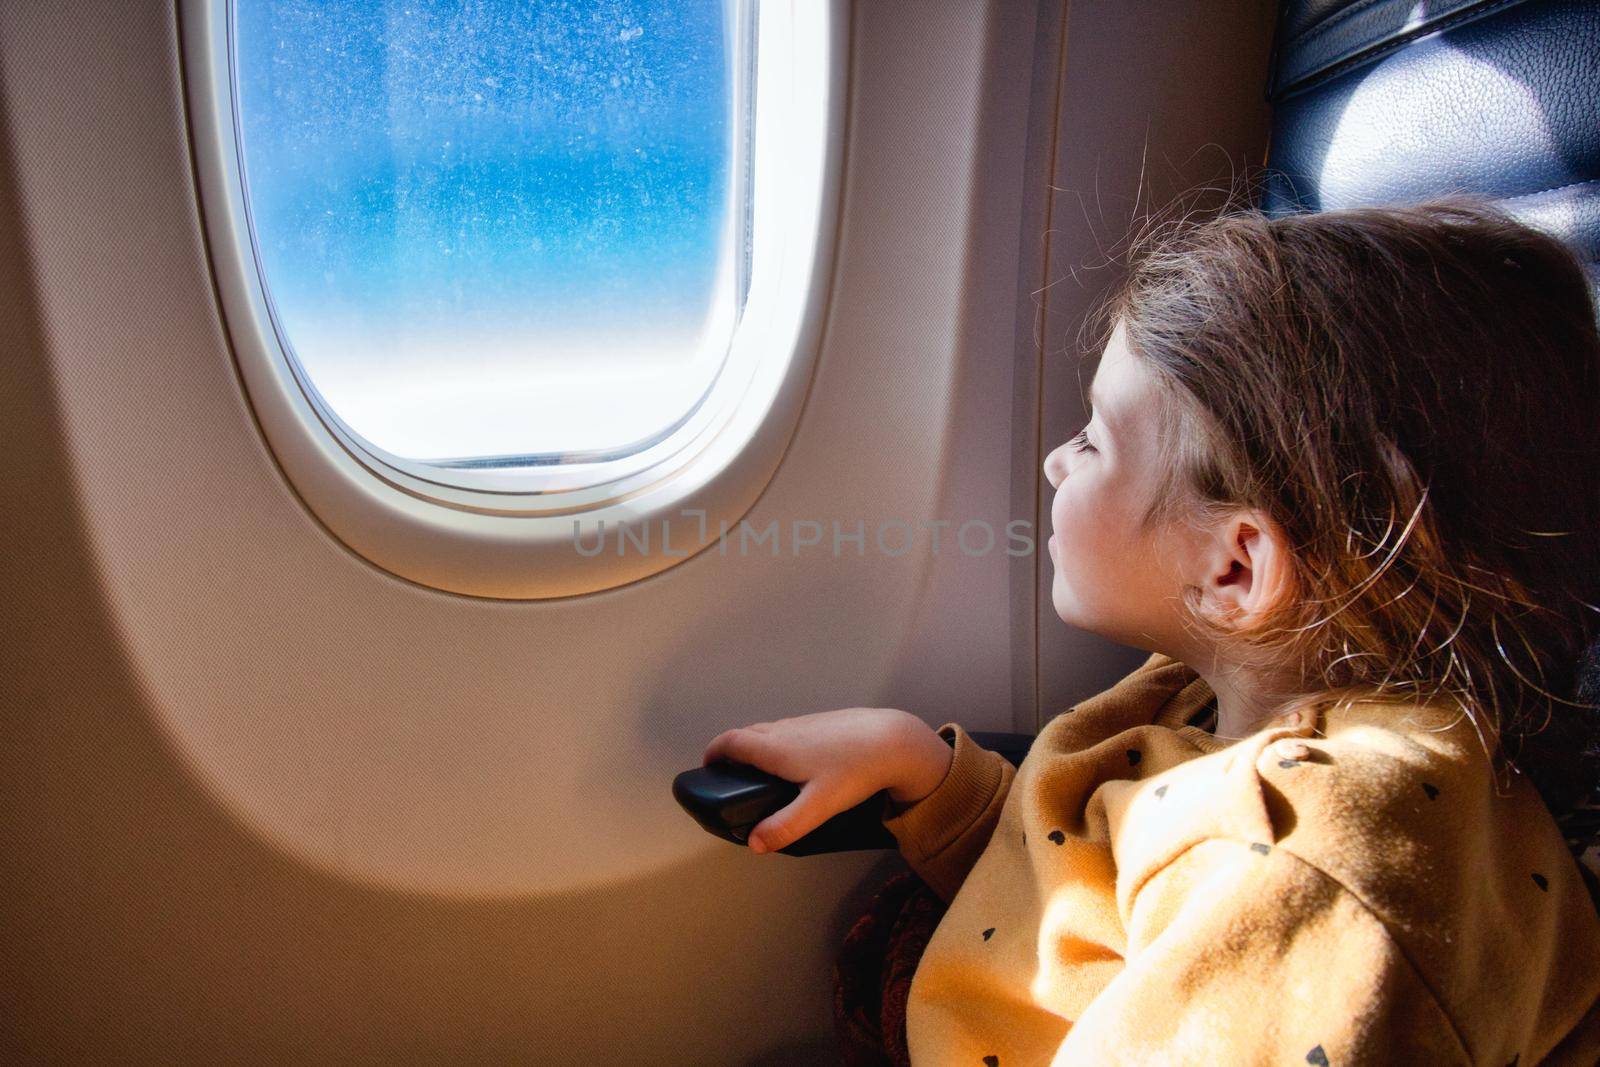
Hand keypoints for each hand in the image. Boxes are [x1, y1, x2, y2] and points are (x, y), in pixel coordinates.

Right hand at [701, 708, 953, 853]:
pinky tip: (796, 762)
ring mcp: (805, 723)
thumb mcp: (819, 805)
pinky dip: (778, 742)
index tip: (707, 766)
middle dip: (732, 750)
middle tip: (728, 772)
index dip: (714, 752)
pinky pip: (790, 730)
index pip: (731, 742)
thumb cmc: (855, 770)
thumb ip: (786, 826)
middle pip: (747, 734)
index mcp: (776, 748)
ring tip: (758, 770)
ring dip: (755, 745)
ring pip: (769, 730)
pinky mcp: (823, 721)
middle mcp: (786, 730)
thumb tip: (754, 843)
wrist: (893, 739)